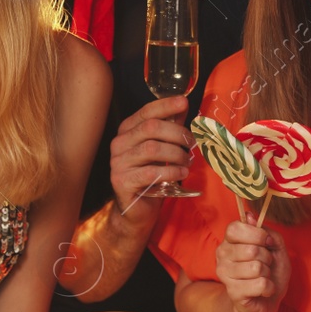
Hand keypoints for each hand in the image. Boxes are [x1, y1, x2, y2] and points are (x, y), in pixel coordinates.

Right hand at [110, 96, 192, 213]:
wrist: (138, 209)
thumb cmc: (152, 176)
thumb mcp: (163, 148)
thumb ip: (170, 126)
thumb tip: (183, 105)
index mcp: (127, 131)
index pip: (146, 112)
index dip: (166, 105)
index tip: (184, 102)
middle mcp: (119, 144)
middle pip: (151, 128)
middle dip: (177, 134)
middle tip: (192, 144)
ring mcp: (118, 163)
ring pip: (151, 149)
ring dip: (176, 154)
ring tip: (188, 161)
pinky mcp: (121, 182)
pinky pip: (150, 173)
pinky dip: (171, 172)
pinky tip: (182, 173)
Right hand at [215, 220, 288, 311]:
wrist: (267, 300)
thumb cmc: (270, 271)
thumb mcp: (276, 247)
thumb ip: (267, 231)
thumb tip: (251, 217)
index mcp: (230, 240)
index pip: (235, 228)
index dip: (257, 234)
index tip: (267, 242)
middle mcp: (222, 255)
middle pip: (251, 249)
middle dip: (267, 258)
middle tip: (265, 264)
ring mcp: (225, 274)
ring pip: (256, 268)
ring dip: (267, 274)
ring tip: (263, 277)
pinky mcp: (233, 292)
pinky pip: (260, 284)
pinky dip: (269, 288)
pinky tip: (263, 290)